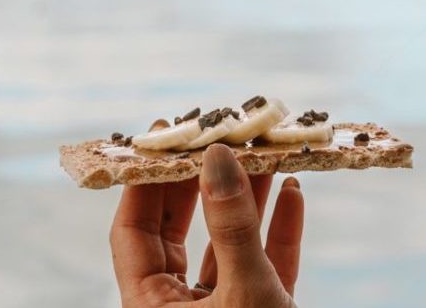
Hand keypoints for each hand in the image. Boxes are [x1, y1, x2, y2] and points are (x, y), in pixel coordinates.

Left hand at [110, 144, 303, 306]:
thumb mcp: (245, 290)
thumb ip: (233, 227)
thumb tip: (218, 158)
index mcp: (151, 307)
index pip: (133, 232)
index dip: (145, 181)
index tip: (164, 135)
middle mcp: (179, 305)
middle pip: (178, 231)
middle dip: (202, 182)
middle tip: (214, 139)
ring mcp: (222, 307)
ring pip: (227, 243)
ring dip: (249, 199)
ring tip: (264, 156)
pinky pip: (265, 263)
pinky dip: (279, 230)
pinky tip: (293, 193)